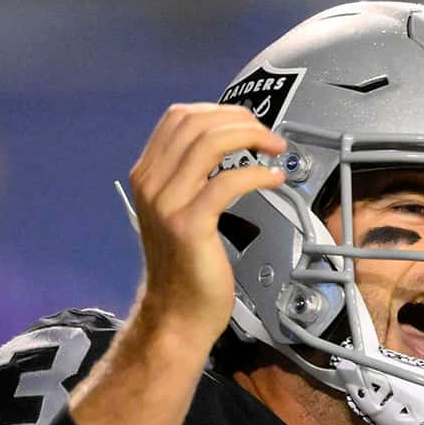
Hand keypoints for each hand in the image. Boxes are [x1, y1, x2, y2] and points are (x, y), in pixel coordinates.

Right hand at [125, 103, 286, 348]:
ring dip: (251, 138)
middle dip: (240, 120)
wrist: (176, 314)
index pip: (179, 117)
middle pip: (195, 123)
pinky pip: (227, 182)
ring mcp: (167, 203)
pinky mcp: (190, 225)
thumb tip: (226, 144)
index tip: (249, 122)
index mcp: (147, 174)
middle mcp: (151, 183)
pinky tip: (274, 178)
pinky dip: (257, 174)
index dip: (219, 111)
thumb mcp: (180, 211)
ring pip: (209, 144)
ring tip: (276, 149)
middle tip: (269, 135)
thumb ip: (191, 177)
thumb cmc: (187, 267)